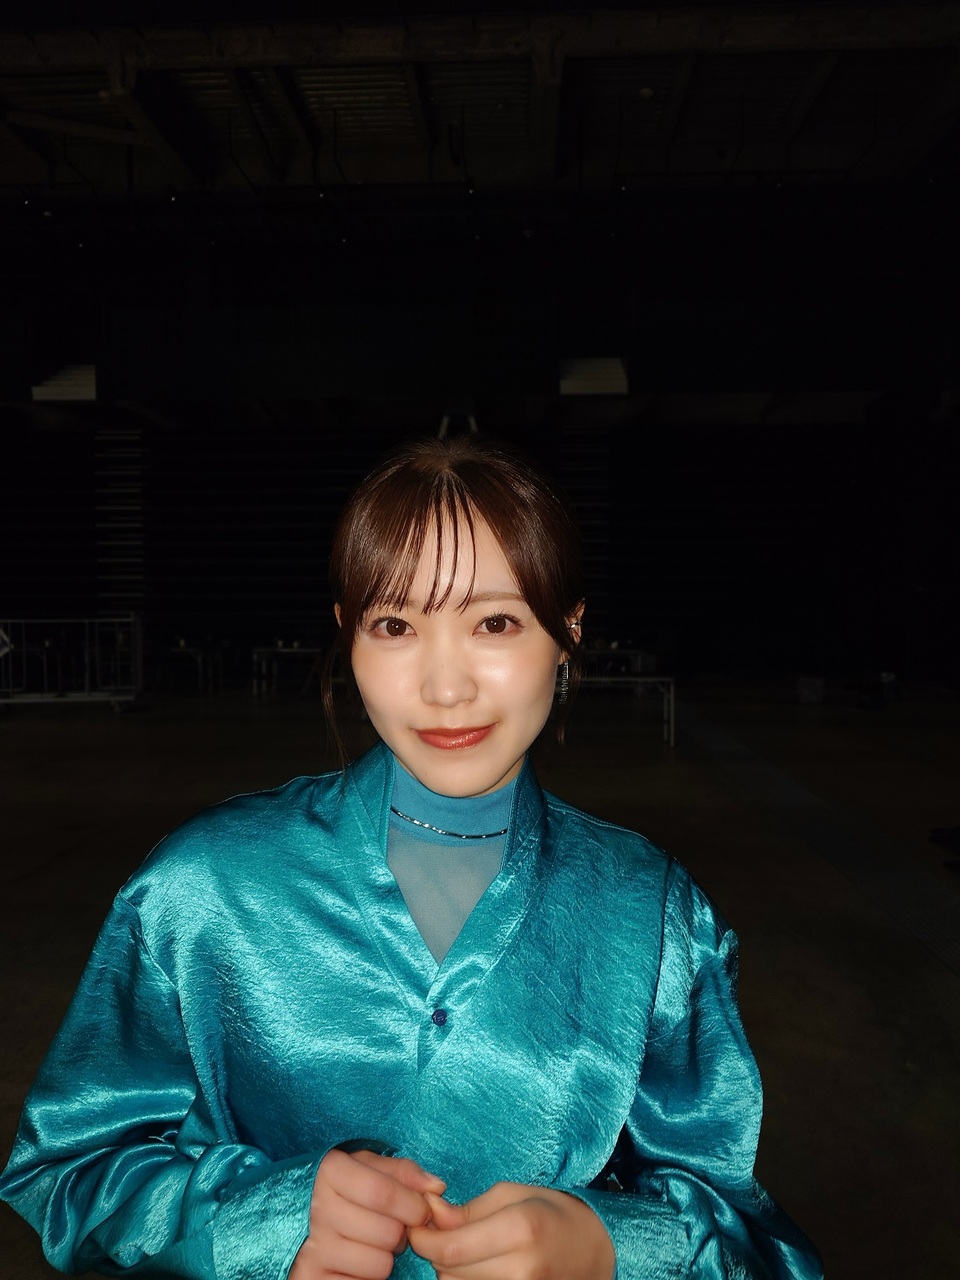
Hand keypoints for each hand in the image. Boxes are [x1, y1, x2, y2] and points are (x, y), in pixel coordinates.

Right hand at [289, 1148, 445, 1279]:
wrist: (296, 1216)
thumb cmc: (342, 1188)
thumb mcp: (366, 1167)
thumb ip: (402, 1172)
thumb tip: (437, 1187)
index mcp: (331, 1171)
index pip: (384, 1194)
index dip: (414, 1205)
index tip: (422, 1209)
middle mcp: (318, 1208)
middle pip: (388, 1232)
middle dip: (402, 1232)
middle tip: (393, 1225)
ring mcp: (313, 1247)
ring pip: (380, 1263)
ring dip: (386, 1255)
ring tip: (372, 1241)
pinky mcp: (311, 1276)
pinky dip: (368, 1274)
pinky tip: (356, 1257)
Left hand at [408, 1182, 615, 1279]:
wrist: (594, 1249)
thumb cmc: (551, 1212)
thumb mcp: (511, 1194)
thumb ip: (467, 1210)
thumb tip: (429, 1215)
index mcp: (519, 1229)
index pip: (449, 1249)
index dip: (422, 1239)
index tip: (416, 1226)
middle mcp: (521, 1270)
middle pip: (449, 1273)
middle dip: (437, 1252)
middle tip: (445, 1232)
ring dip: (451, 1270)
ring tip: (467, 1249)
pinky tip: (478, 1267)